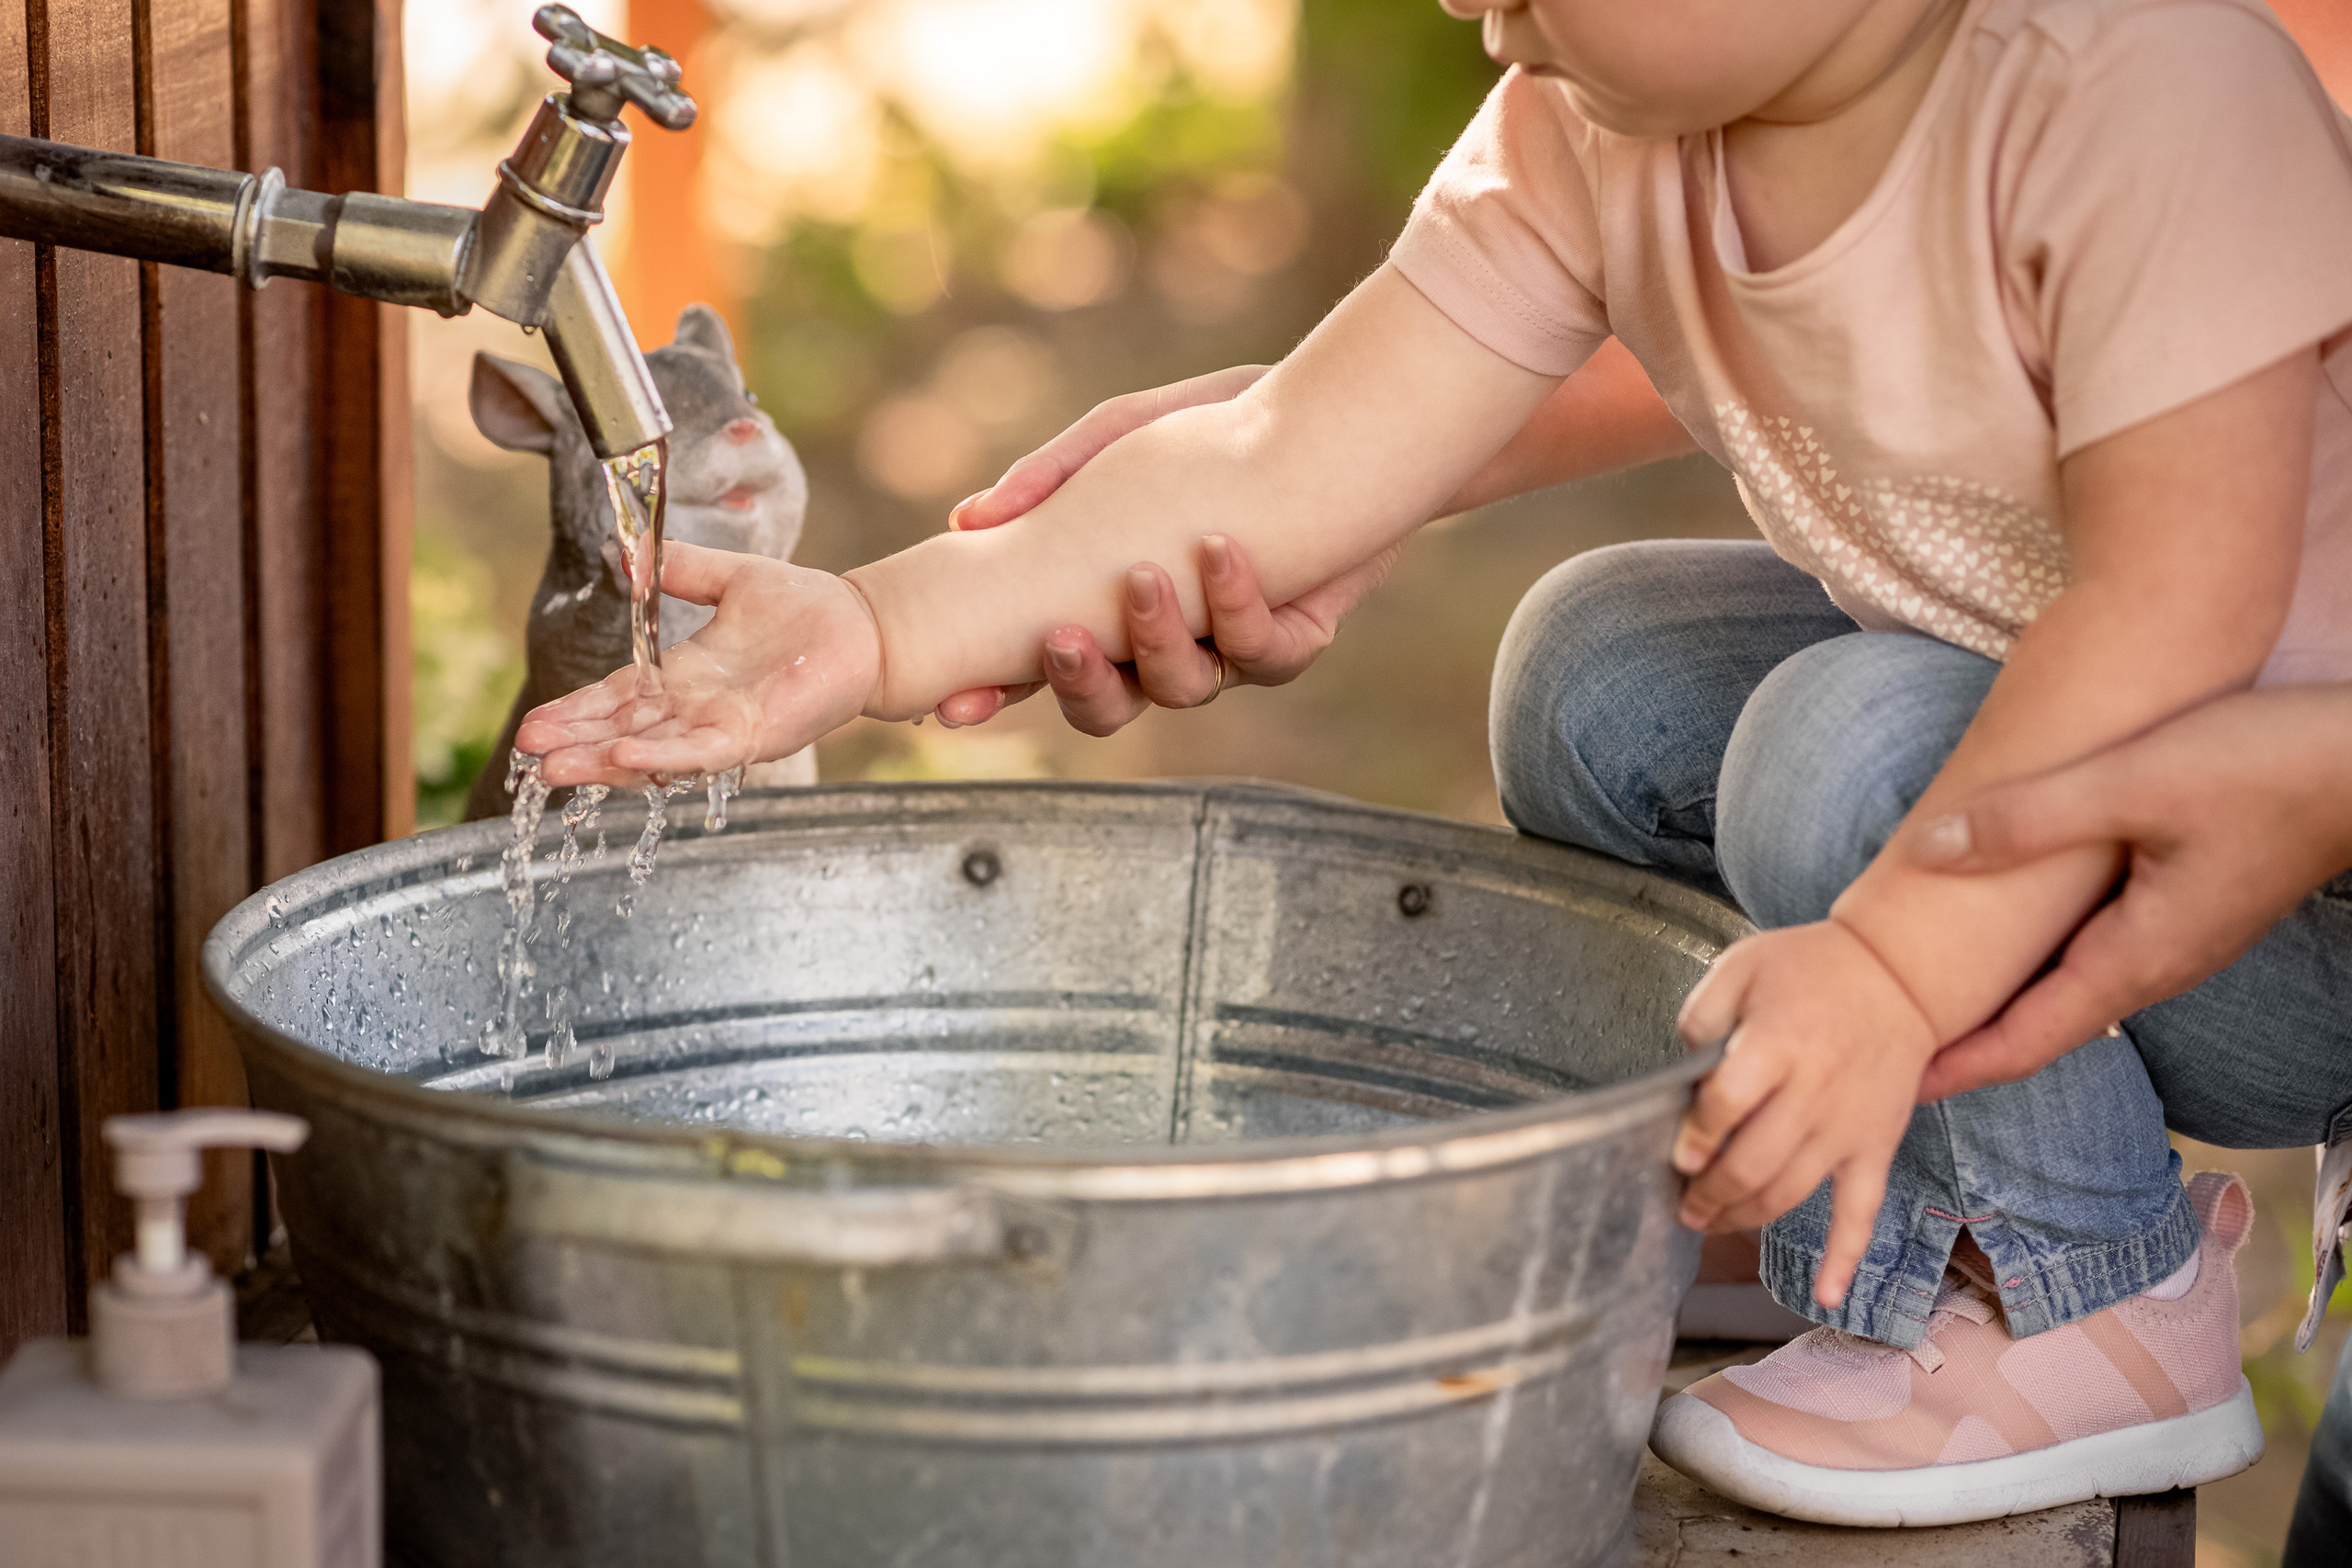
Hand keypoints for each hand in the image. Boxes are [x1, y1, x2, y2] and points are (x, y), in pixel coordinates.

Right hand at [515, 542, 880, 786]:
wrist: (863, 624)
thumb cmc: (803, 607)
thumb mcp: (728, 579)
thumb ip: (679, 569)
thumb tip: (629, 555)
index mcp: (684, 676)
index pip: (617, 699)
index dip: (575, 712)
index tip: (533, 727)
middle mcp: (696, 709)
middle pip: (623, 731)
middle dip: (575, 744)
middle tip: (527, 757)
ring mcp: (724, 727)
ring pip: (653, 752)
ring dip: (604, 762)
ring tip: (556, 771)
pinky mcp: (756, 735)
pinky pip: (703, 752)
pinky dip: (664, 757)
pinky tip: (625, 758)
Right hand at [931, 365, 1387, 731]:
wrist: (1336, 416)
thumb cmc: (1216, 426)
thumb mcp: (1126, 434)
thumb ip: (1054, 473)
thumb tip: (969, 519)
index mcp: (1104, 609)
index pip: (1037, 670)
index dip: (996, 696)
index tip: (953, 704)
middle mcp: (1162, 644)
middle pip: (1107, 710)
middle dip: (1080, 684)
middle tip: (1061, 638)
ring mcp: (1227, 649)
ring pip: (1183, 689)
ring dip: (1157, 639)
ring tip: (1145, 576)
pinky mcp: (1295, 638)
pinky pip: (1263, 654)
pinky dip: (1239, 606)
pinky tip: (1221, 550)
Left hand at [1673, 919, 1940, 1309]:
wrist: (1898, 976)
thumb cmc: (1812, 969)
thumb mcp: (1742, 967)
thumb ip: (1702, 1016)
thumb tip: (1681, 1071)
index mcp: (1778, 1043)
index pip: (1727, 1104)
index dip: (1696, 1136)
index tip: (1677, 1155)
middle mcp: (1815, 1091)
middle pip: (1753, 1161)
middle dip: (1708, 1193)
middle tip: (1681, 1203)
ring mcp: (1848, 1125)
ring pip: (1791, 1192)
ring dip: (1744, 1218)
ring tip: (1709, 1223)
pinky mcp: (1875, 1145)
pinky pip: (1862, 1211)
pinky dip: (1845, 1257)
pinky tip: (1826, 1294)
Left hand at [1911, 683, 2351, 1101]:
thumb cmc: (2266, 768)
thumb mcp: (2133, 782)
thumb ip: (2028, 819)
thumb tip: (1928, 850)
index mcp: (2137, 957)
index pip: (2027, 1041)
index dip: (1955, 1068)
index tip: (1891, 1090)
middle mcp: (2158, 965)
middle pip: (2043, 1025)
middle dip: (1968, 1045)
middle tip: (1893, 1052)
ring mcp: (2180, 938)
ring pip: (2073, 987)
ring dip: (2006, 1001)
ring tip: (1934, 999)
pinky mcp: (2193, 904)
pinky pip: (2101, 948)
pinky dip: (2043, 957)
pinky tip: (2012, 928)